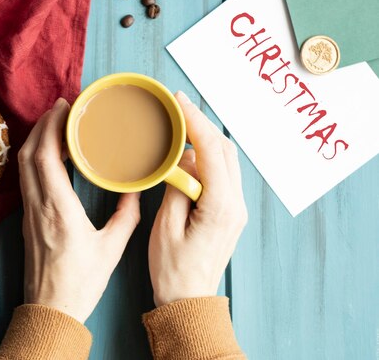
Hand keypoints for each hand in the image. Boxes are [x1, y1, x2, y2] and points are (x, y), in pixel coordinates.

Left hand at [18, 98, 140, 322]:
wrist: (50, 310)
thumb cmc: (80, 284)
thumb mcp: (112, 249)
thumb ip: (126, 215)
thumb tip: (134, 189)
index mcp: (59, 210)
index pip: (46, 157)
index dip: (51, 127)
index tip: (64, 108)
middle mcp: (38, 207)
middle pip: (29, 154)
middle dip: (42, 124)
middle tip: (62, 108)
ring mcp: (29, 213)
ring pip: (24, 166)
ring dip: (37, 140)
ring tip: (57, 125)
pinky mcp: (27, 220)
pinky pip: (27, 179)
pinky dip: (36, 159)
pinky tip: (53, 157)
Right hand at [149, 92, 247, 306]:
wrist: (189, 300)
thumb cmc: (173, 270)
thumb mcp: (166, 227)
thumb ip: (177, 188)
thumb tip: (182, 161)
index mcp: (220, 206)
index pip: (211, 151)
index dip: (195, 121)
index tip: (178, 101)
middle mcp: (235, 204)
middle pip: (225, 150)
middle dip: (202, 125)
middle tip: (176, 110)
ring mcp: (235, 209)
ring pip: (226, 160)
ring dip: (204, 141)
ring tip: (178, 128)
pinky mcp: (228, 213)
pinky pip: (221, 175)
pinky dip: (206, 158)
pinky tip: (187, 156)